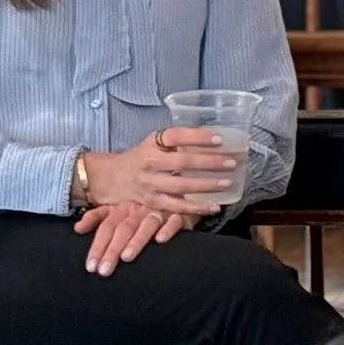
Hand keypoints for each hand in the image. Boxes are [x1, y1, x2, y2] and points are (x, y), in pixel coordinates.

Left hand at [73, 200, 189, 274]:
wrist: (171, 189)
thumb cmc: (140, 205)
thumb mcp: (117, 207)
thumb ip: (97, 217)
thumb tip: (77, 228)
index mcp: (122, 207)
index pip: (106, 227)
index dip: (98, 246)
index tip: (90, 267)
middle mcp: (139, 208)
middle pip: (124, 229)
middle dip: (113, 250)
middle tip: (104, 270)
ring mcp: (160, 210)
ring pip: (147, 225)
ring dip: (137, 240)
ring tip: (127, 257)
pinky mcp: (180, 214)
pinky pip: (175, 220)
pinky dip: (168, 229)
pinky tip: (161, 240)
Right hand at [79, 128, 239, 214]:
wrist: (112, 178)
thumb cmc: (141, 156)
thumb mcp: (153, 141)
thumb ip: (176, 141)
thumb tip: (212, 138)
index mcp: (151, 144)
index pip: (176, 136)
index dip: (198, 137)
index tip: (219, 139)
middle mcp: (150, 163)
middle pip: (182, 162)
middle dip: (208, 163)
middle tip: (231, 162)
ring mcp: (151, 185)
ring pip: (181, 187)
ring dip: (206, 186)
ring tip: (227, 183)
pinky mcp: (153, 203)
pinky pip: (177, 207)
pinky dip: (197, 208)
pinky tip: (214, 206)